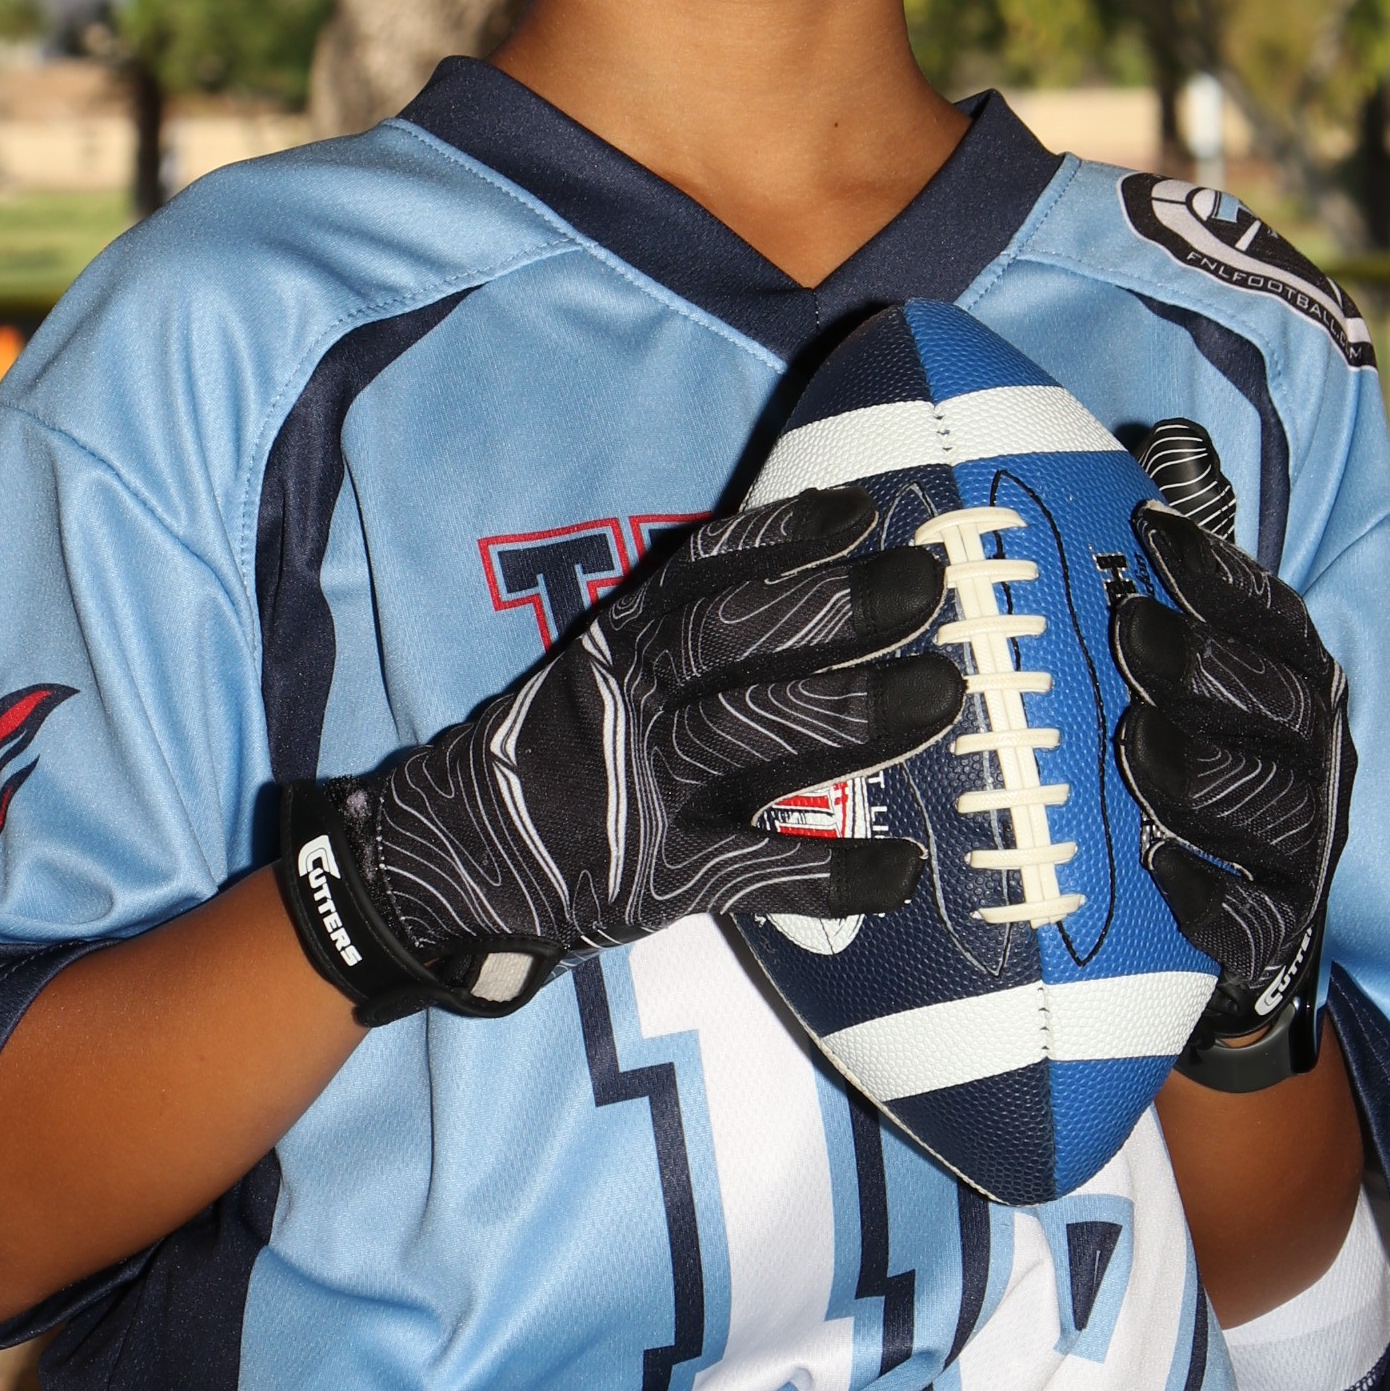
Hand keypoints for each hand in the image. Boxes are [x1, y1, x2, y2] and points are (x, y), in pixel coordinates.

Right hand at [278, 492, 962, 1019]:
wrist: (445, 865)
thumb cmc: (547, 761)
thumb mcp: (593, 674)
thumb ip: (674, 639)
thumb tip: (803, 587)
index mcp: (616, 646)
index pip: (701, 575)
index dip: (782, 539)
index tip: (858, 511)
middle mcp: (630, 704)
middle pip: (739, 642)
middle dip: (837, 610)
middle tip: (925, 581)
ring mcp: (645, 790)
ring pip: (757, 740)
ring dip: (855, 715)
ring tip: (943, 692)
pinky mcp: (659, 879)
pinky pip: (758, 873)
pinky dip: (833, 873)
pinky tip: (905, 871)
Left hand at [1109, 421, 1354, 1087]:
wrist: (1218, 920)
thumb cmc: (1176, 757)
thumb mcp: (1173, 662)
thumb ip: (1166, 569)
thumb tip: (1150, 439)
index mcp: (1289, 677)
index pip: (1271, 615)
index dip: (1220, 573)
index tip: (1154, 532)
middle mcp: (1308, 753)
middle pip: (1277, 704)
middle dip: (1203, 666)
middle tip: (1127, 634)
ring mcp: (1300, 841)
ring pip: (1268, 802)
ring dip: (1200, 771)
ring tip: (1132, 744)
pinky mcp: (1278, 925)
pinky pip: (1256, 916)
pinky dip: (1212, 894)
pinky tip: (1161, 870)